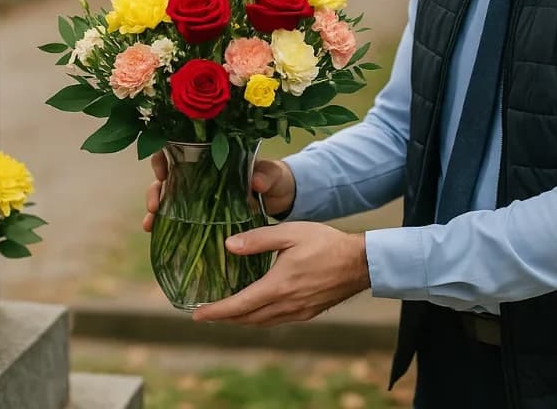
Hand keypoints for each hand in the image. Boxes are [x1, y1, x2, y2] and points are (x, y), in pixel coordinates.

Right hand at [142, 151, 296, 231]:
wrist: (280, 197)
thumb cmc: (273, 177)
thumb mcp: (271, 174)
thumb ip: (265, 175)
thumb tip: (254, 182)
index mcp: (212, 156)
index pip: (177, 149)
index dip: (163, 157)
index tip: (162, 172)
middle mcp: (199, 173)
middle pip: (167, 176)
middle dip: (154, 190)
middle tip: (154, 207)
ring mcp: (198, 194)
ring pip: (167, 197)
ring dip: (154, 209)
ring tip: (149, 225)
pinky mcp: (202, 213)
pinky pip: (178, 217)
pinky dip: (165, 224)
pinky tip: (156, 235)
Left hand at [191, 222, 370, 325]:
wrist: (360, 263)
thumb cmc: (325, 243)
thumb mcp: (289, 233)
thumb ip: (258, 239)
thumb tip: (229, 245)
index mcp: (278, 286)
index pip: (239, 305)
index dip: (216, 311)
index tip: (197, 314)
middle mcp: (286, 304)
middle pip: (247, 318)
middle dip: (225, 318)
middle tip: (206, 313)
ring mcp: (299, 311)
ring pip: (262, 322)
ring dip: (242, 320)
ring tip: (227, 312)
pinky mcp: (308, 312)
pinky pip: (277, 321)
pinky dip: (260, 318)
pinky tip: (257, 309)